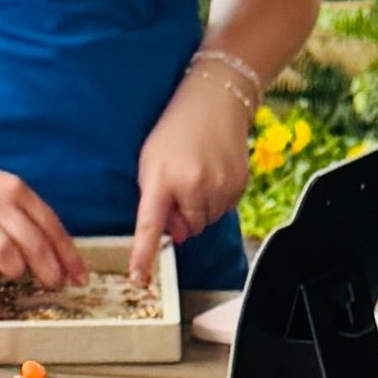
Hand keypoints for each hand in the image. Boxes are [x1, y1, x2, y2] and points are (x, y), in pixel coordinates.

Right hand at [0, 148, 85, 294]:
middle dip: (48, 270)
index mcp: (15, 189)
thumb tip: (57, 258)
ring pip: (6, 255)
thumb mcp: (3, 190)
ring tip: (14, 275)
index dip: (69, 256)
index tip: (80, 278)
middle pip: (33, 244)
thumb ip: (28, 217)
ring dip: (15, 272)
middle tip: (52, 284)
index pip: (51, 226)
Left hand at [131, 67, 255, 283]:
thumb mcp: (151, 159)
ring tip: (197, 173)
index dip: (143, 254)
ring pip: (206, 222)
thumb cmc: (175, 128)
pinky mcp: (239, 185)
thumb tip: (174, 234)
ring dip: (199, 208)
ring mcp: (219, 187)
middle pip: (186, 230)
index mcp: (162, 179)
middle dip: (182, 218)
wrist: (216, 98)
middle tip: (179, 187)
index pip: (150, 226)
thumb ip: (155, 199)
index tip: (139, 279)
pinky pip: (224, 210)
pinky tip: (213, 172)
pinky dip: (216, 200)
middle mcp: (192, 187)